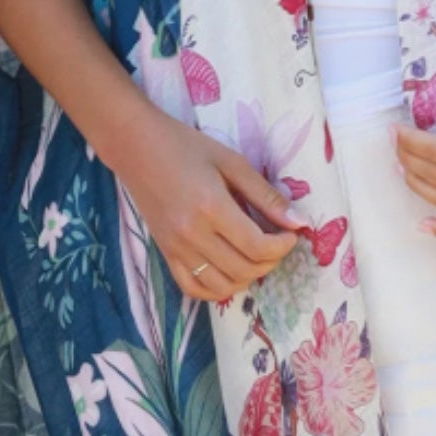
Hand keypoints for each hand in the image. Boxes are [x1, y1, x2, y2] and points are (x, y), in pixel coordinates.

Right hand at [113, 107, 307, 302]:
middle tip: (278, 242)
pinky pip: (194, 288)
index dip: (282, 246)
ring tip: (257, 256)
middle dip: (271, 261)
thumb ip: (265, 195)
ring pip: (222, 286)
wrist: (136, 147)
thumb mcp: (232, 162)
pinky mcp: (165, 254)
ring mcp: (176, 249)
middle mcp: (192, 235)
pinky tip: (231, 271)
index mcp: (211, 207)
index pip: (257, 246)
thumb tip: (298, 222)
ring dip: (248, 277)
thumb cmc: (187, 147)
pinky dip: (217, 289)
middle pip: (243, 269)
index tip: (292, 234)